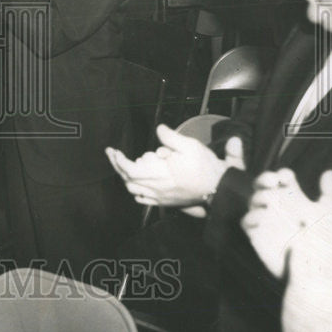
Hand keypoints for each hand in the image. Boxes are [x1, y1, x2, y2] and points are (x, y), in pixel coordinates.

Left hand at [105, 124, 230, 207]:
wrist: (219, 190)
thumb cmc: (205, 167)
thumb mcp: (190, 145)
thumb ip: (171, 137)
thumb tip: (159, 129)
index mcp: (159, 174)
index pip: (130, 170)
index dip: (119, 161)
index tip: (114, 151)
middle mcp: (156, 188)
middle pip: (128, 180)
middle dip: (117, 166)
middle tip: (112, 154)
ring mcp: (160, 197)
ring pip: (133, 190)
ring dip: (125, 178)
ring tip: (123, 166)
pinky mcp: (166, 203)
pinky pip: (143, 199)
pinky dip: (135, 191)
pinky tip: (137, 184)